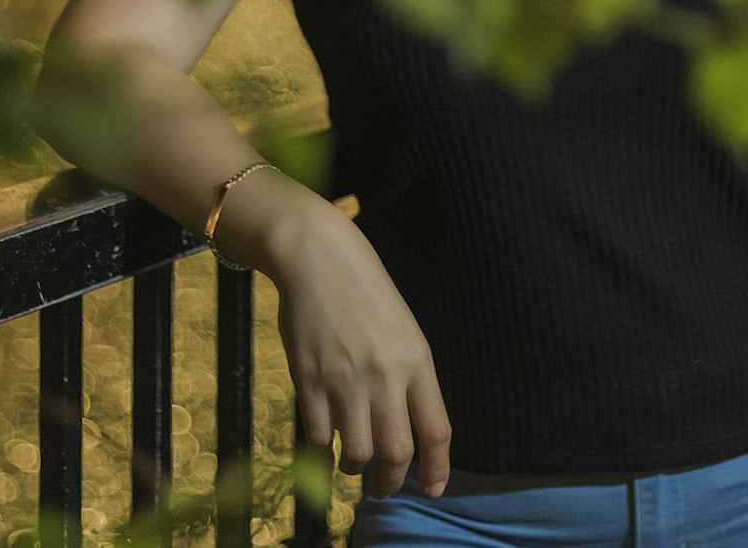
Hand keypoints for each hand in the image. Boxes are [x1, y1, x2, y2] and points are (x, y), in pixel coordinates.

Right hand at [270, 196, 451, 499]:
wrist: (319, 258)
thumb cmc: (366, 291)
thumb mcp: (404, 330)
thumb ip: (409, 378)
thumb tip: (410, 431)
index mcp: (417, 361)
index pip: (437, 431)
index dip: (437, 470)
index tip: (432, 490)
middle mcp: (385, 375)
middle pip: (397, 454)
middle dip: (392, 482)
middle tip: (384, 487)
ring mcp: (346, 380)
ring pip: (358, 455)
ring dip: (356, 470)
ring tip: (354, 465)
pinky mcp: (310, 381)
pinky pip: (320, 439)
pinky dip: (325, 452)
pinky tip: (327, 445)